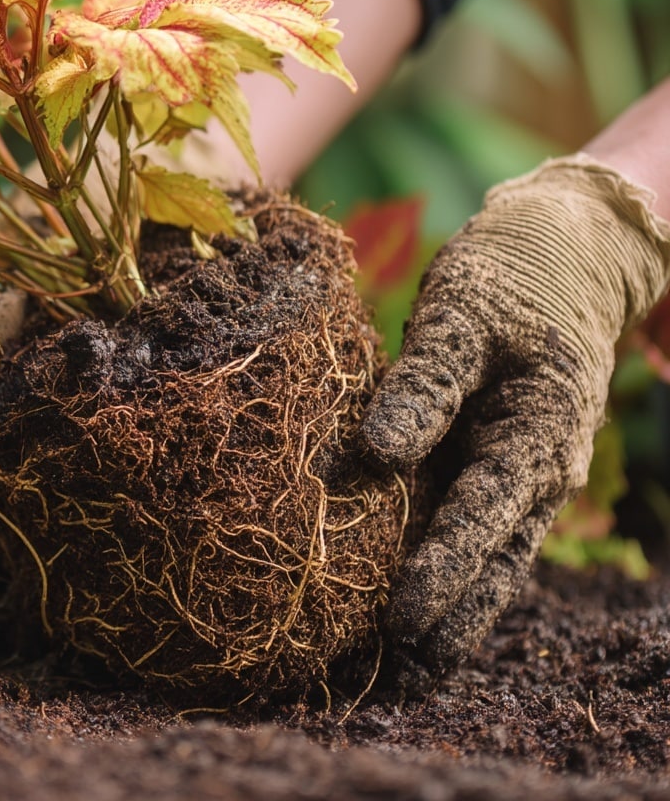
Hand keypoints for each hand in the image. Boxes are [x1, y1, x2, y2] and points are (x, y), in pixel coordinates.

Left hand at [362, 154, 669, 689]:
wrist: (554, 254)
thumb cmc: (508, 277)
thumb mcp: (463, 316)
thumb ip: (425, 384)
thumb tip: (377, 455)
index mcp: (540, 433)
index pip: (485, 515)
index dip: (443, 568)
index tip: (401, 617)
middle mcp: (534, 466)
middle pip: (494, 559)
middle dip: (450, 618)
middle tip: (396, 676)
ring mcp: (515, 468)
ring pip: (486, 553)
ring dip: (449, 606)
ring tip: (402, 664)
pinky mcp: (489, 458)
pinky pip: (467, 520)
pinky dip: (439, 559)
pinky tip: (402, 591)